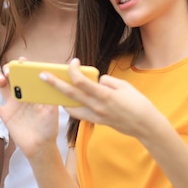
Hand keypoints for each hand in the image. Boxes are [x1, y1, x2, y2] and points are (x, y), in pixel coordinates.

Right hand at [0, 64, 58, 157]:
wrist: (41, 146)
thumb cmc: (49, 127)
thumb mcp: (52, 110)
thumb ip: (49, 95)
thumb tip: (45, 79)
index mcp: (33, 91)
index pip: (27, 74)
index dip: (23, 66)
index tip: (21, 61)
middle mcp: (22, 95)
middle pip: (12, 77)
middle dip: (9, 70)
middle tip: (9, 70)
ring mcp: (13, 104)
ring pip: (2, 87)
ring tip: (1, 80)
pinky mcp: (5, 115)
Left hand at [43, 58, 158, 138]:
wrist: (145, 126)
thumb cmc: (138, 103)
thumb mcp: (124, 86)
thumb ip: (107, 82)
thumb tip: (97, 81)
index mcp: (104, 95)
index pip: (82, 82)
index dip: (74, 70)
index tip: (73, 61)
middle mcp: (97, 107)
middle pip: (70, 94)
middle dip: (55, 84)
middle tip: (42, 75)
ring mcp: (96, 116)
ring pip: (71, 107)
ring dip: (60, 98)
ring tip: (52, 90)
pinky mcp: (97, 121)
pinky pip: (79, 114)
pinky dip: (71, 107)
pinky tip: (67, 101)